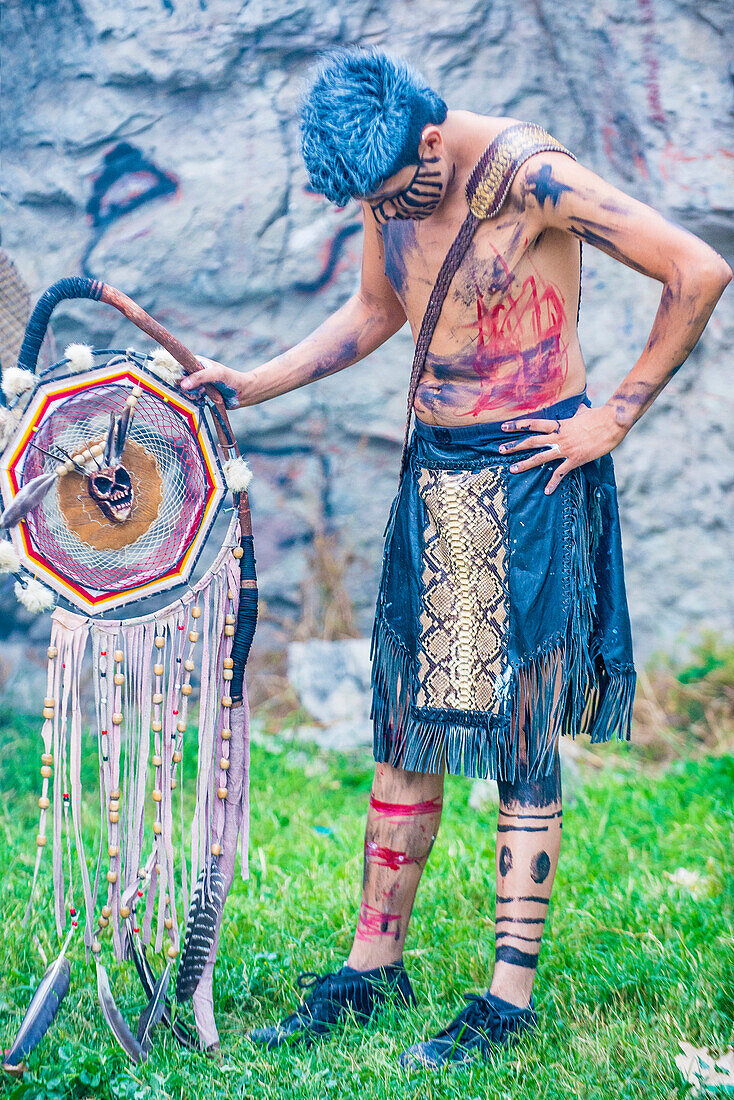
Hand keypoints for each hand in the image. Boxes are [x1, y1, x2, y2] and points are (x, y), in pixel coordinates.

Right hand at [179, 356, 251, 408]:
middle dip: (185, 387)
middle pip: (179, 380)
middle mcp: (195, 372)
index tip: (181, 382)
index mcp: (196, 362)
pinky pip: (191, 398)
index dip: (176, 373)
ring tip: (203, 394)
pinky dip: (194, 400)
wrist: (243, 393)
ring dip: (191, 394)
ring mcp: (197, 384)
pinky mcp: (200, 394)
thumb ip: (199, 377)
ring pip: (184, 390)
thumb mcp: (216, 374)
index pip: (178, 365)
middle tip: (198, 389)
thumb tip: (182, 385)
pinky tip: (203, 399)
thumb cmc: (231, 379)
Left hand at [498, 404, 627, 493]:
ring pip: (541, 457)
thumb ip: (578, 412)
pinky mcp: (575, 459)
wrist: (612, 422)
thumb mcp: (585, 412)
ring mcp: (566, 448)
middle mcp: (559, 436)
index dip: (517, 425)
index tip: (503, 427)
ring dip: (525, 464)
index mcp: (560, 424)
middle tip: (499, 450)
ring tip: (512, 469)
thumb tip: (579, 407)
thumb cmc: (599, 416)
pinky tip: (547, 491)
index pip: (533, 424)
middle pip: (531, 441)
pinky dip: (553, 483)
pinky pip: (561, 473)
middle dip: (514, 446)